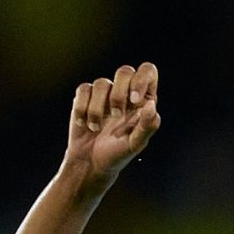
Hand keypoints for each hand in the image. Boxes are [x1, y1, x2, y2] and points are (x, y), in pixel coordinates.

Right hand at [65, 63, 161, 187]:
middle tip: (117, 115)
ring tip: (96, 128)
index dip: (141, 80)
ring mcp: (104, 94)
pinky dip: (82, 108)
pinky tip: (84, 124)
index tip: (134, 101)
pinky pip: (83, 89)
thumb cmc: (118, 153)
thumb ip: (147, 126)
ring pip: (101, 83)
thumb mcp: (136, 144)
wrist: (91, 162)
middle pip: (125, 71)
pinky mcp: (85, 97)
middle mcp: (125, 92)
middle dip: (119, 94)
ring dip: (97, 109)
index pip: (148, 72)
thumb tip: (151, 106)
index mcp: (143, 100)